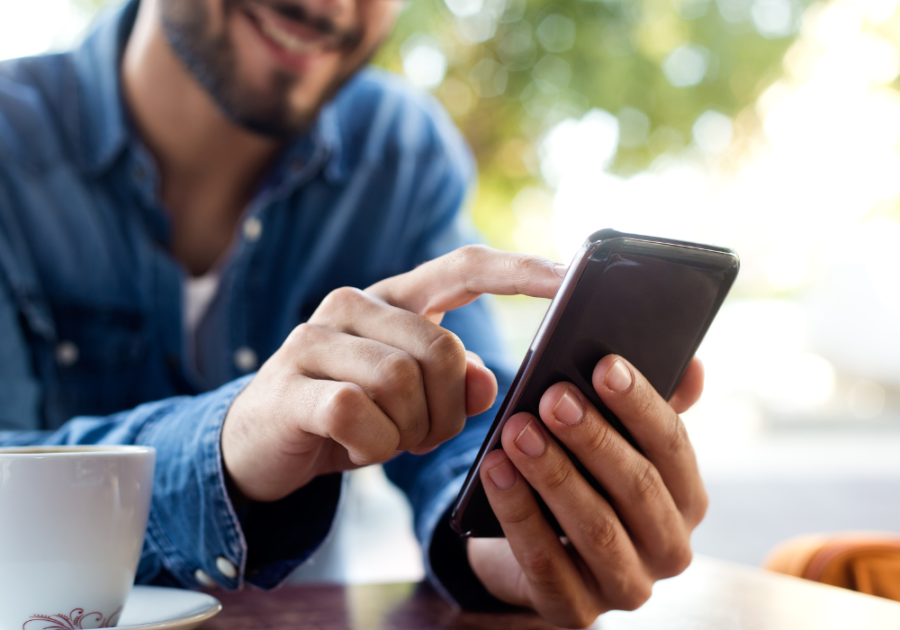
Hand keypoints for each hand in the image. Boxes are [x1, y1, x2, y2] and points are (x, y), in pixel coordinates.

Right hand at [222, 245, 565, 501]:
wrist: (261, 446)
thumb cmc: (350, 417)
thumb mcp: (414, 403)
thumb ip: (457, 385)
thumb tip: (490, 382)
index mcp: (394, 300)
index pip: (465, 269)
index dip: (520, 270)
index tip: (572, 275)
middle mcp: (354, 304)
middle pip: (443, 349)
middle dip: (448, 410)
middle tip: (424, 435)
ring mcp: (315, 339)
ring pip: (402, 382)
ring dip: (408, 432)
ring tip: (387, 441)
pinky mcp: (290, 382)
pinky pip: (358, 413)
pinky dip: (372, 446)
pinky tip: (356, 448)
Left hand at [468, 356, 706, 627]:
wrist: (532, 548)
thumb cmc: (582, 481)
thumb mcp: (615, 443)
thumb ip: (647, 408)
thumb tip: (692, 365)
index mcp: (687, 500)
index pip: (674, 447)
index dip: (640, 404)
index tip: (604, 366)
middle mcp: (670, 549)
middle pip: (638, 487)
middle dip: (593, 438)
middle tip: (552, 397)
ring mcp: (626, 586)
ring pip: (596, 528)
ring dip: (553, 473)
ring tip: (516, 430)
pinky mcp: (576, 611)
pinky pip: (546, 562)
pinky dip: (518, 513)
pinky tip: (495, 472)